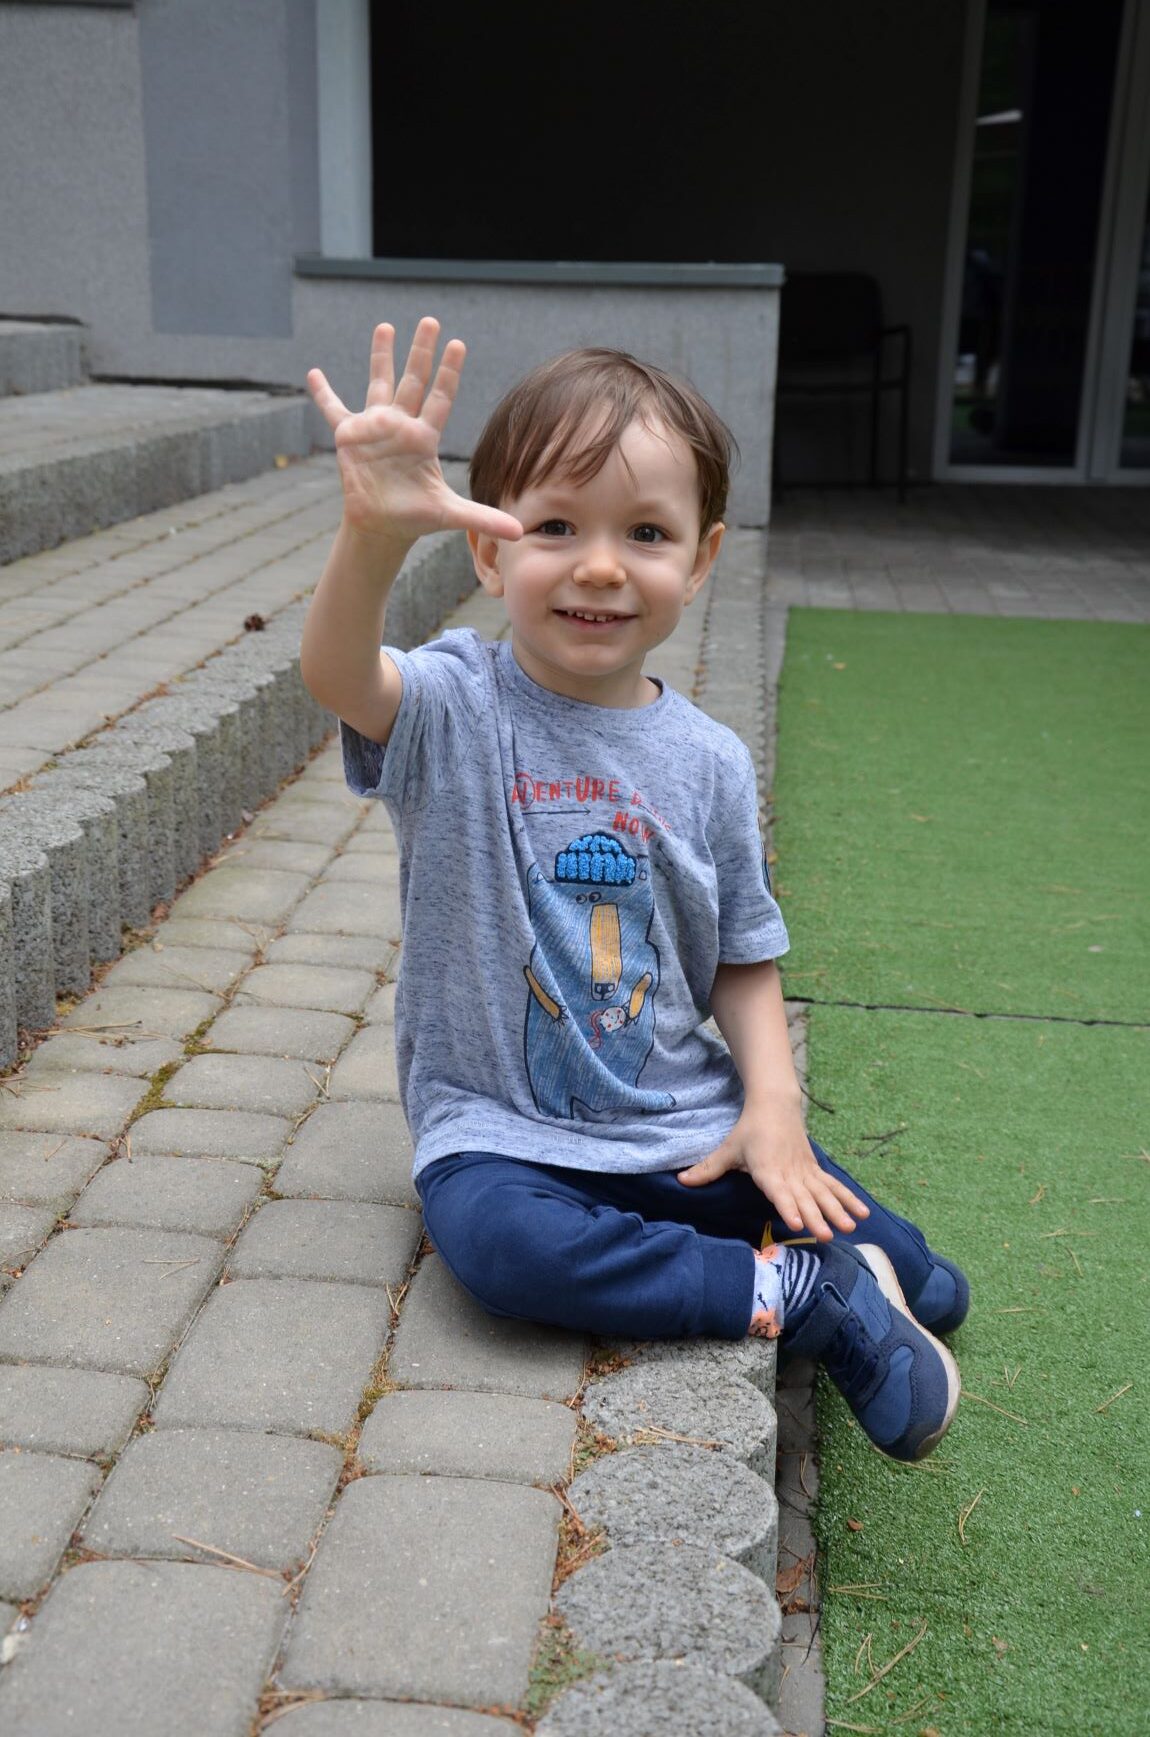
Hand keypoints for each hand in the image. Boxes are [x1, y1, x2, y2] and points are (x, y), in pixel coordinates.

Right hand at [307, 317, 522, 545]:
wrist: (382, 526)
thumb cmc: (415, 517)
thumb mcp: (450, 515)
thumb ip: (483, 518)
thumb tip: (519, 533)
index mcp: (425, 437)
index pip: (441, 398)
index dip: (449, 372)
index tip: (459, 344)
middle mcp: (402, 425)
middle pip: (414, 380)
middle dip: (421, 351)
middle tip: (430, 321)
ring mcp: (376, 427)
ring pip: (379, 383)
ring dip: (381, 356)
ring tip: (386, 326)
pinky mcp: (350, 437)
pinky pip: (334, 410)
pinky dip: (324, 393)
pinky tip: (314, 373)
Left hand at [677, 1104, 868, 1241]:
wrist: (775, 1105)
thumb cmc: (749, 1130)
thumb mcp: (728, 1149)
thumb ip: (707, 1168)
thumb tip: (680, 1181)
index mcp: (767, 1169)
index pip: (778, 1191)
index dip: (787, 1206)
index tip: (798, 1222)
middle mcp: (790, 1172)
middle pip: (805, 1197)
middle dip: (817, 1217)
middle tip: (828, 1235)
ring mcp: (806, 1172)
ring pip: (824, 1193)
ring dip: (838, 1210)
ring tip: (850, 1227)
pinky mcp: (815, 1170)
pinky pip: (834, 1187)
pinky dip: (848, 1199)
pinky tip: (862, 1214)